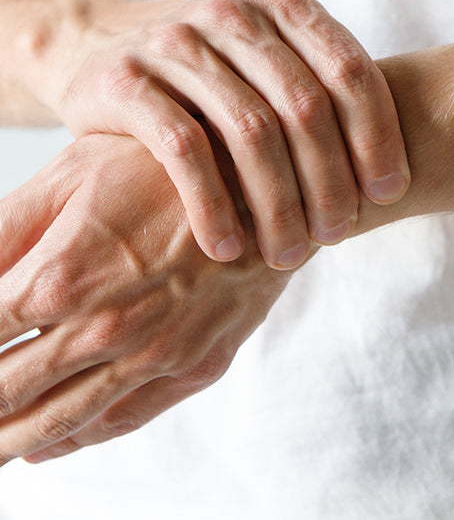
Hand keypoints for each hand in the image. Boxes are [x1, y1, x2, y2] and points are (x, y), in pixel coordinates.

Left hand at [0, 133, 292, 464]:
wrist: (268, 182)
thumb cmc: (169, 168)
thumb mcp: (74, 174)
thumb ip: (5, 229)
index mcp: (61, 279)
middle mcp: (104, 332)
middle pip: (4, 392)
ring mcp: (155, 356)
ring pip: (60, 420)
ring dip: (6, 440)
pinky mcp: (195, 365)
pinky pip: (124, 419)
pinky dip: (75, 439)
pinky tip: (46, 445)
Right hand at [29, 0, 409, 266]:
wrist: (101, 42)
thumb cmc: (210, 71)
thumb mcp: (268, 62)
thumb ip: (322, 94)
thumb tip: (387, 179)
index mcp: (282, 4)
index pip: (350, 70)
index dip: (378, 137)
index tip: (388, 194)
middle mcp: (233, 14)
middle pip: (305, 107)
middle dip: (329, 182)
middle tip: (336, 235)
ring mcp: (176, 43)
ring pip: (250, 132)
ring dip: (278, 205)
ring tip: (288, 253)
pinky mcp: (126, 80)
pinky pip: (184, 152)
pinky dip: (213, 206)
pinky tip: (227, 248)